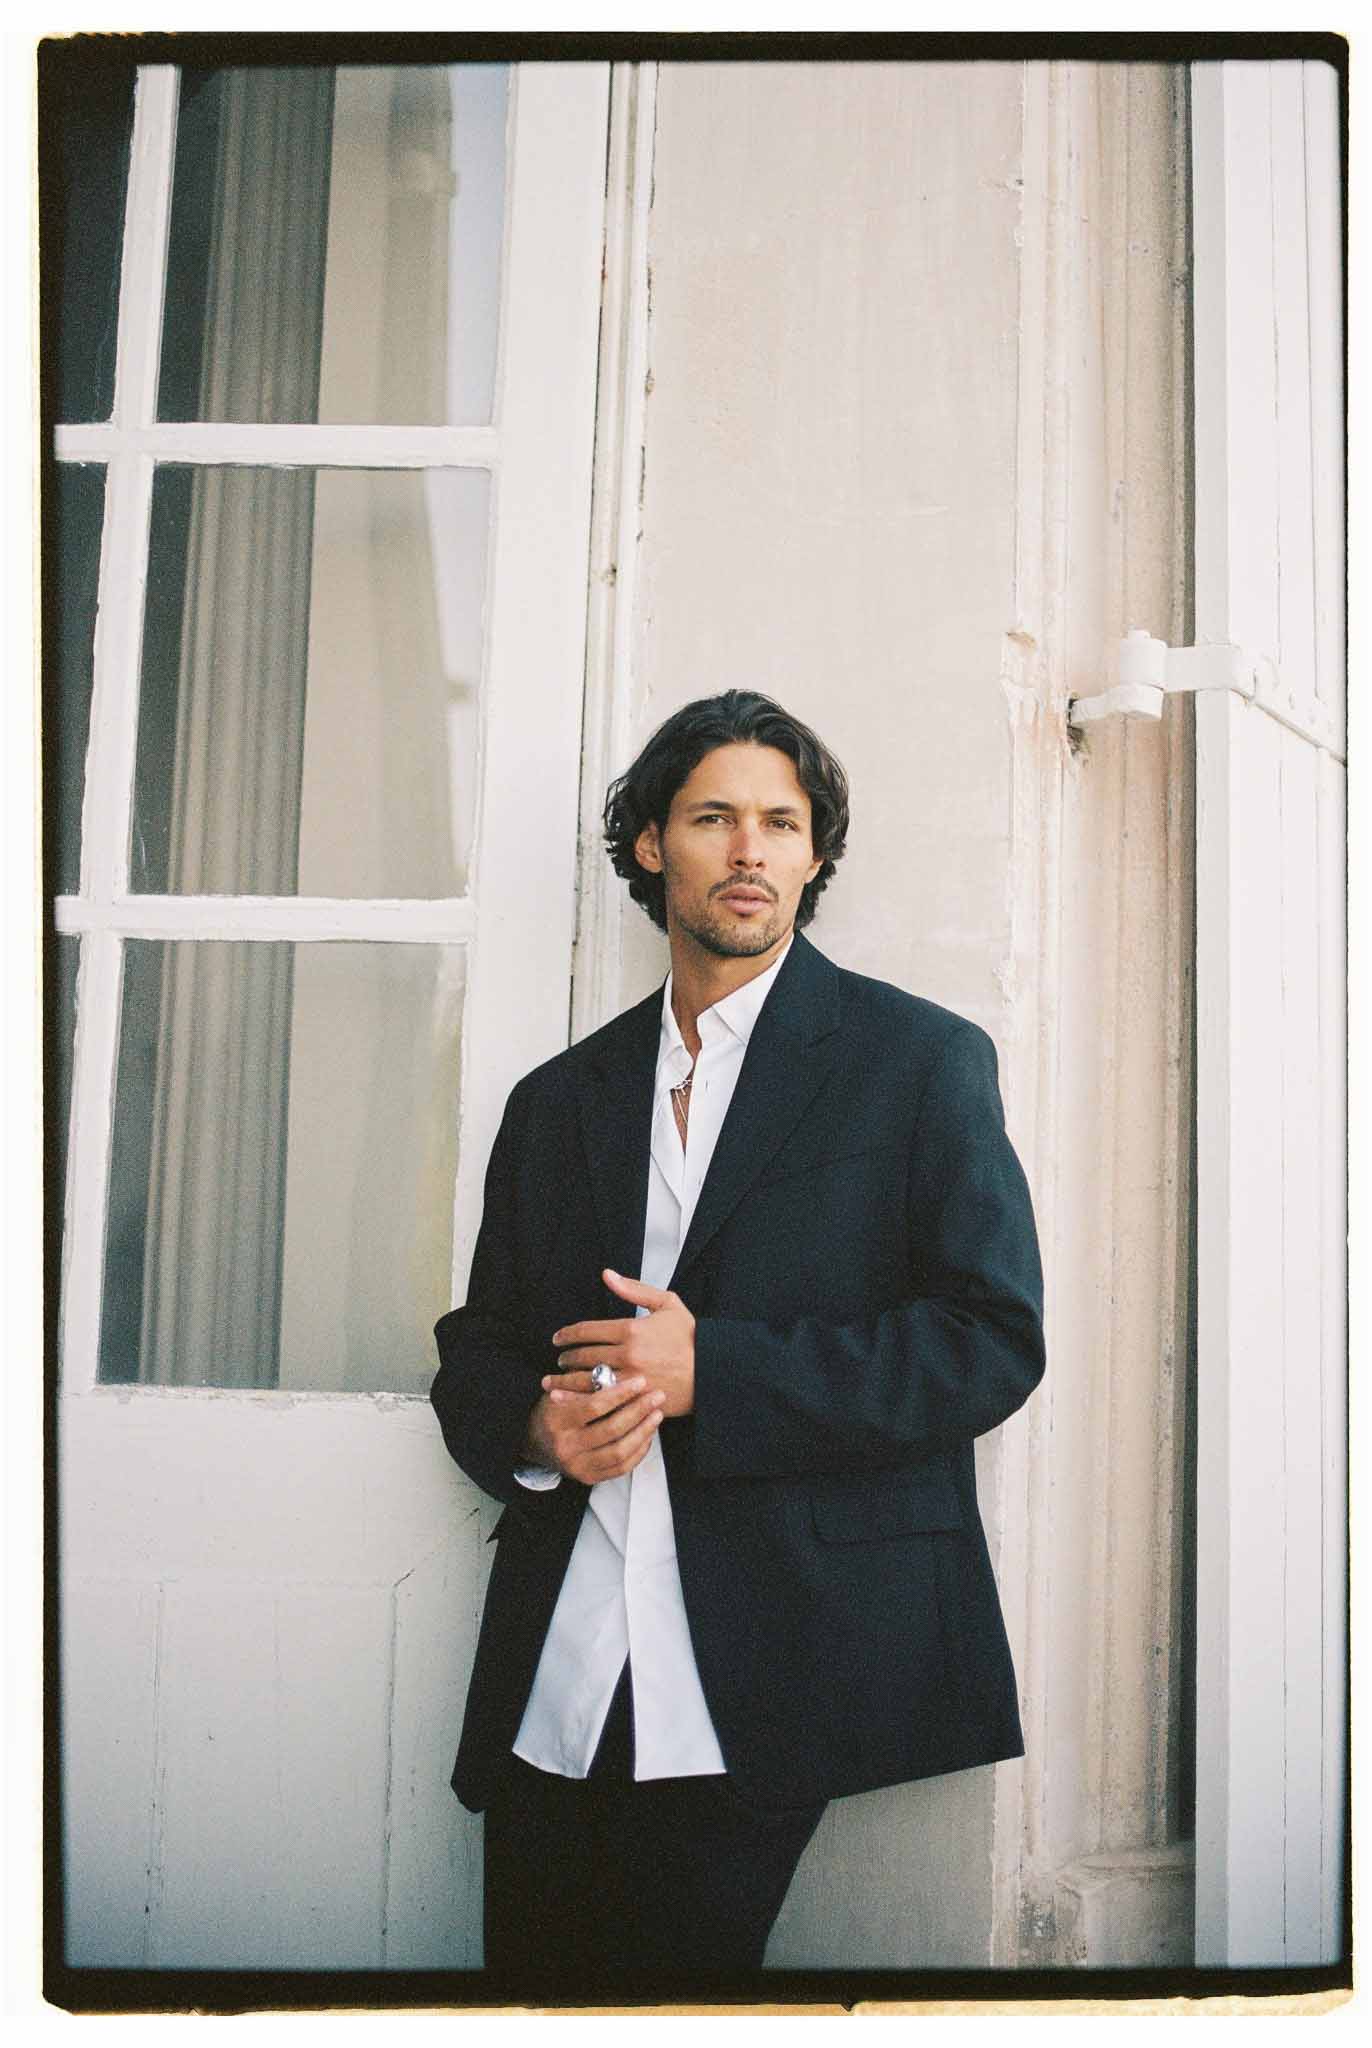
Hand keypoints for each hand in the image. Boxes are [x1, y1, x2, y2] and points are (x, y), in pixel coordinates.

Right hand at [524, 1372, 665, 1484]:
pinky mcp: (588, 1478)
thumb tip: (621, 1372)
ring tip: (657, 1413)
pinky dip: (639, 1451)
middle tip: (657, 1395)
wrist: (533, 1442)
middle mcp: (566, 1447)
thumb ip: (586, 1384)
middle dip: (639, 1410)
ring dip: (644, 1431)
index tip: (641, 1381)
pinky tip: (648, 1434)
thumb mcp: (561, 1391)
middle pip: (612, 1429)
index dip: (621, 1393)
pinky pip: (621, 1467)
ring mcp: (578, 1466)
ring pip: (620, 1451)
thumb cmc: (551, 1410)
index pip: (595, 1406)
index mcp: (557, 1421)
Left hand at [551, 1269, 696, 1417]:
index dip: (567, 1334)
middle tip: (559, 1359)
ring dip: (564, 1379)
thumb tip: (607, 1274)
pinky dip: (577, 1400)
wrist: (713, 1371)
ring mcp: (630, 1379)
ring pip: (586, 1380)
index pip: (587, 1330)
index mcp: (631, 1329)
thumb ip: (634, 1289)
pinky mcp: (635, 1400)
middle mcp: (627, 1354)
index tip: (558, 1339)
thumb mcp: (667, 1304)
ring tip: (553, 1380)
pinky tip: (564, 1399)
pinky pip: (599, 1401)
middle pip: (584, 1356)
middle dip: (566, 1357)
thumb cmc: (690, 1337)